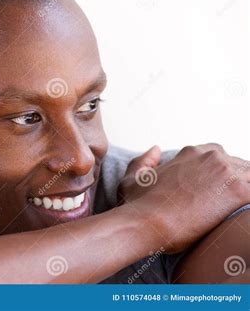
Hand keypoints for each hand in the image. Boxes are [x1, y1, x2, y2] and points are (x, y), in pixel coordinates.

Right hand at [118, 143, 249, 253]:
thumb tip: (156, 149)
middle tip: (223, 204)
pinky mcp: (238, 191)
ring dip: (244, 191)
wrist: (145, 222)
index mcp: (191, 153)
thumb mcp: (132, 178)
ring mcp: (226, 172)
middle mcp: (211, 156)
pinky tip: (242, 215)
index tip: (213, 193)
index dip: (218, 176)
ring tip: (232, 209)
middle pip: (239, 166)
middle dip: (236, 183)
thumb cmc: (138, 205)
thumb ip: (144, 160)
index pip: (219, 158)